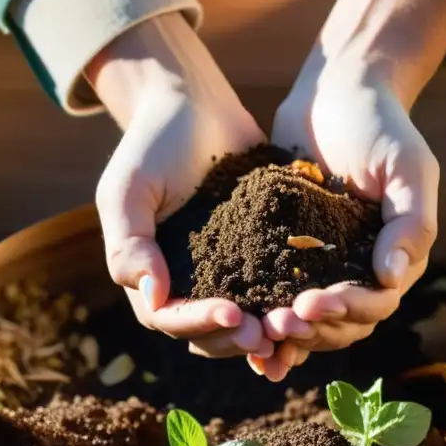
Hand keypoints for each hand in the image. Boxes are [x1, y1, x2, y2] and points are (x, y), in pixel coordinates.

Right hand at [89, 12, 274, 359]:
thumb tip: (153, 297)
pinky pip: (277, 288)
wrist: (194, 107)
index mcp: (152, 278)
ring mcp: (228, 273)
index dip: (199, 323)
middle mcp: (189, 285)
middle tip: (269, 334)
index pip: (171, 318)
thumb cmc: (151, 145)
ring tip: (295, 326)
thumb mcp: (127, 190)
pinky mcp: (263, 255)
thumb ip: (129, 244)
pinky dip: (292, 302)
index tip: (232, 316)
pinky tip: (318, 300)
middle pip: (211, 333)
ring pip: (247, 320)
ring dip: (269, 330)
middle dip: (239, 338)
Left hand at [253, 0, 445, 380]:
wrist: (336, 90)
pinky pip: (275, 292)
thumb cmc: (380, 124)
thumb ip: (411, 222)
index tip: (310, 303)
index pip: (374, 303)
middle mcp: (360, 269)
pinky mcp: (285, 251)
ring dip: (286, 332)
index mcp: (394, 257)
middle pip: (341, 323)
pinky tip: (238, 322)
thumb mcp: (407, 167)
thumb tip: (392, 278)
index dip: (344, 310)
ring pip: (308, 318)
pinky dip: (262, 313)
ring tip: (256, 331)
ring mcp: (322, 263)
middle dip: (311, 329)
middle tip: (277, 322)